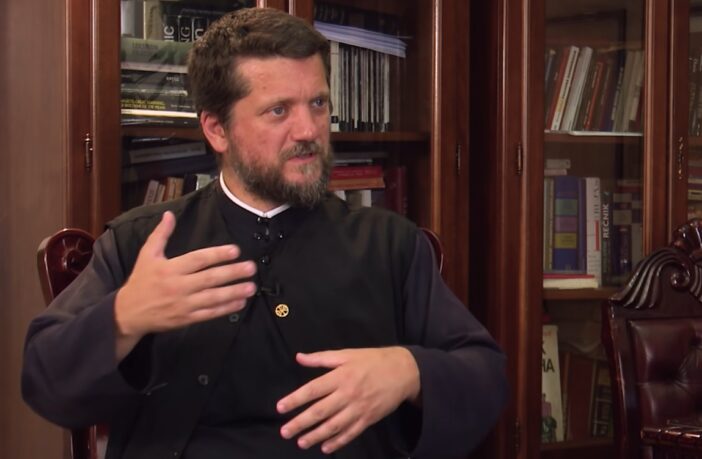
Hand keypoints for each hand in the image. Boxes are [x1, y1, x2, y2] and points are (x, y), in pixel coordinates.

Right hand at [114, 211, 255, 356]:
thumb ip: (160, 235)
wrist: (128, 313)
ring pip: (212, 298)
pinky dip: (225, 309)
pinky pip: (209, 314)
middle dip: (232, 273)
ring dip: (233, 292)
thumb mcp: (147, 255)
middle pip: (209, 278)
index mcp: (170, 268)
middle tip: (251, 268)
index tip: (235, 250)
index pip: (198, 259)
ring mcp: (183, 304)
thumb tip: (169, 214)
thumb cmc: (141, 281)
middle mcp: (178, 286)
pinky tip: (240, 303)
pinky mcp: (186, 319)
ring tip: (251, 287)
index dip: (217, 254)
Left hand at [277, 347, 419, 453]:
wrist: (404, 371)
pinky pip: (351, 433)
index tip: (280, 408)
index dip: (295, 399)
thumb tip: (299, 357)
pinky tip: (325, 447)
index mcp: (341, 376)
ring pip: (333, 426)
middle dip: (301, 423)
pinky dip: (338, 442)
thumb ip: (321, 358)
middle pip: (320, 411)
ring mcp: (359, 408)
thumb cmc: (372, 360)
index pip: (313, 390)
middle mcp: (348, 394)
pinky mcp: (369, 419)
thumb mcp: (347, 354)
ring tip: (301, 443)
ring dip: (315, 436)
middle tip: (285, 432)